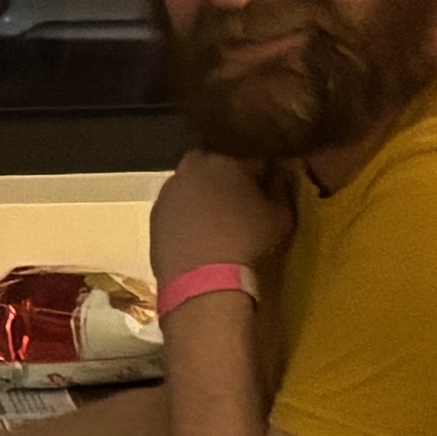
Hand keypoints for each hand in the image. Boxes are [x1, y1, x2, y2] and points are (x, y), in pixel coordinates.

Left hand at [147, 148, 294, 287]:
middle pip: (214, 163)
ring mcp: (170, 189)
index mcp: (228, 160)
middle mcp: (195, 166)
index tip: (266, 185)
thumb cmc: (247, 242)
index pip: (251, 157)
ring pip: (191, 183)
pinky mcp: (155, 213)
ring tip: (214, 218)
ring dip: (202, 193)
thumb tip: (280, 178)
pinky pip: (175, 206)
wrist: (201, 278)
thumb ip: (282, 191)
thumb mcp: (281, 217)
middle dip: (225, 175)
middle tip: (236, 199)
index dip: (260, 172)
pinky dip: (185, 213)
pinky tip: (195, 233)